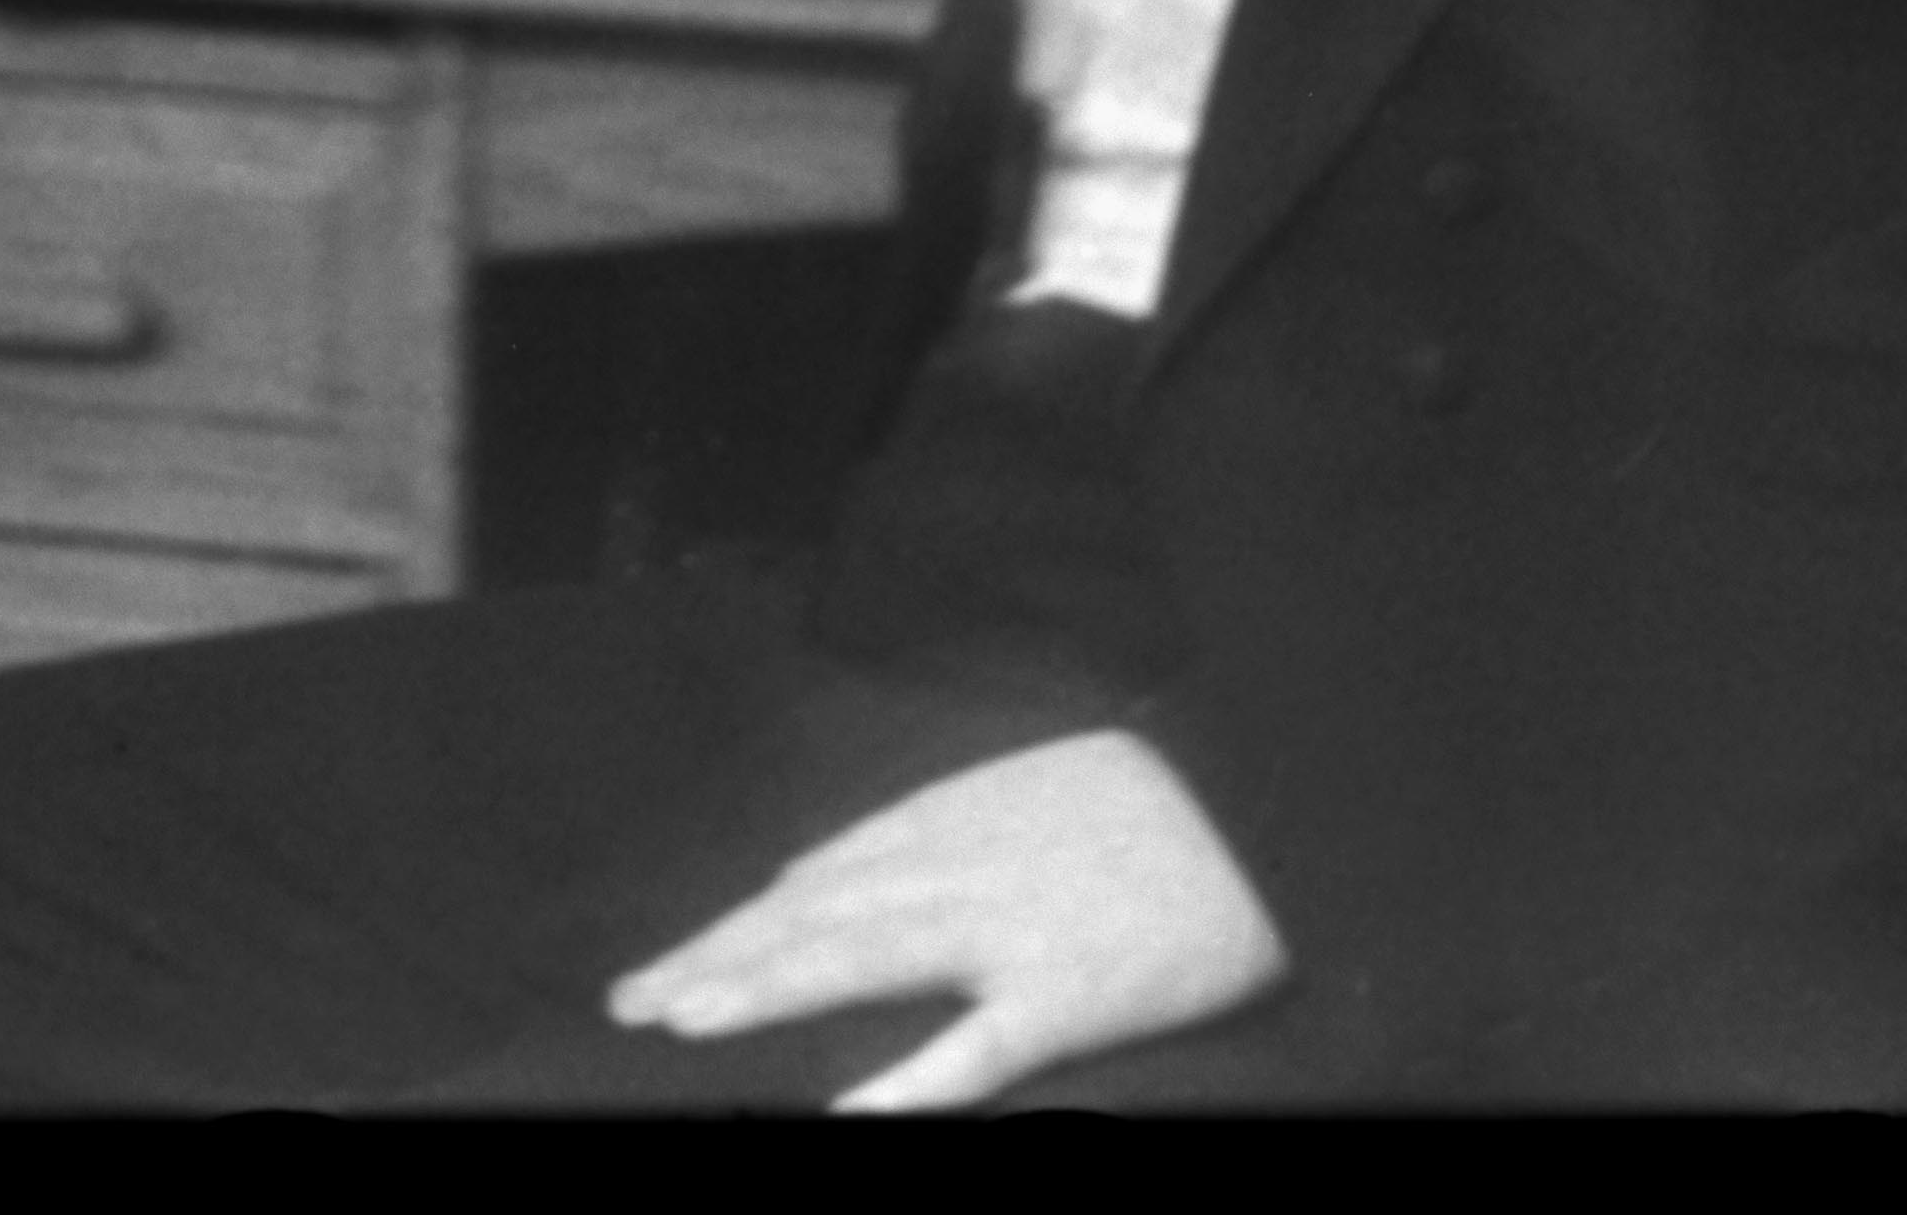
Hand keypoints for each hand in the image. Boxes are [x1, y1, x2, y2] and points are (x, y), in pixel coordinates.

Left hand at [602, 728, 1286, 1112]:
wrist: (1273, 815)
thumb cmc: (1156, 810)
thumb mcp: (1037, 789)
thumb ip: (945, 829)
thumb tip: (847, 867)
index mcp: (955, 822)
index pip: (817, 877)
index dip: (740, 922)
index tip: (675, 964)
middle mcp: (960, 870)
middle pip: (811, 915)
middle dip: (717, 957)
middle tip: (633, 1003)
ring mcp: (1010, 931)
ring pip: (861, 959)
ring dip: (766, 988)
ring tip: (686, 1022)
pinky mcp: (1069, 995)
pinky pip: (974, 1049)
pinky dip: (905, 1082)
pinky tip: (844, 1117)